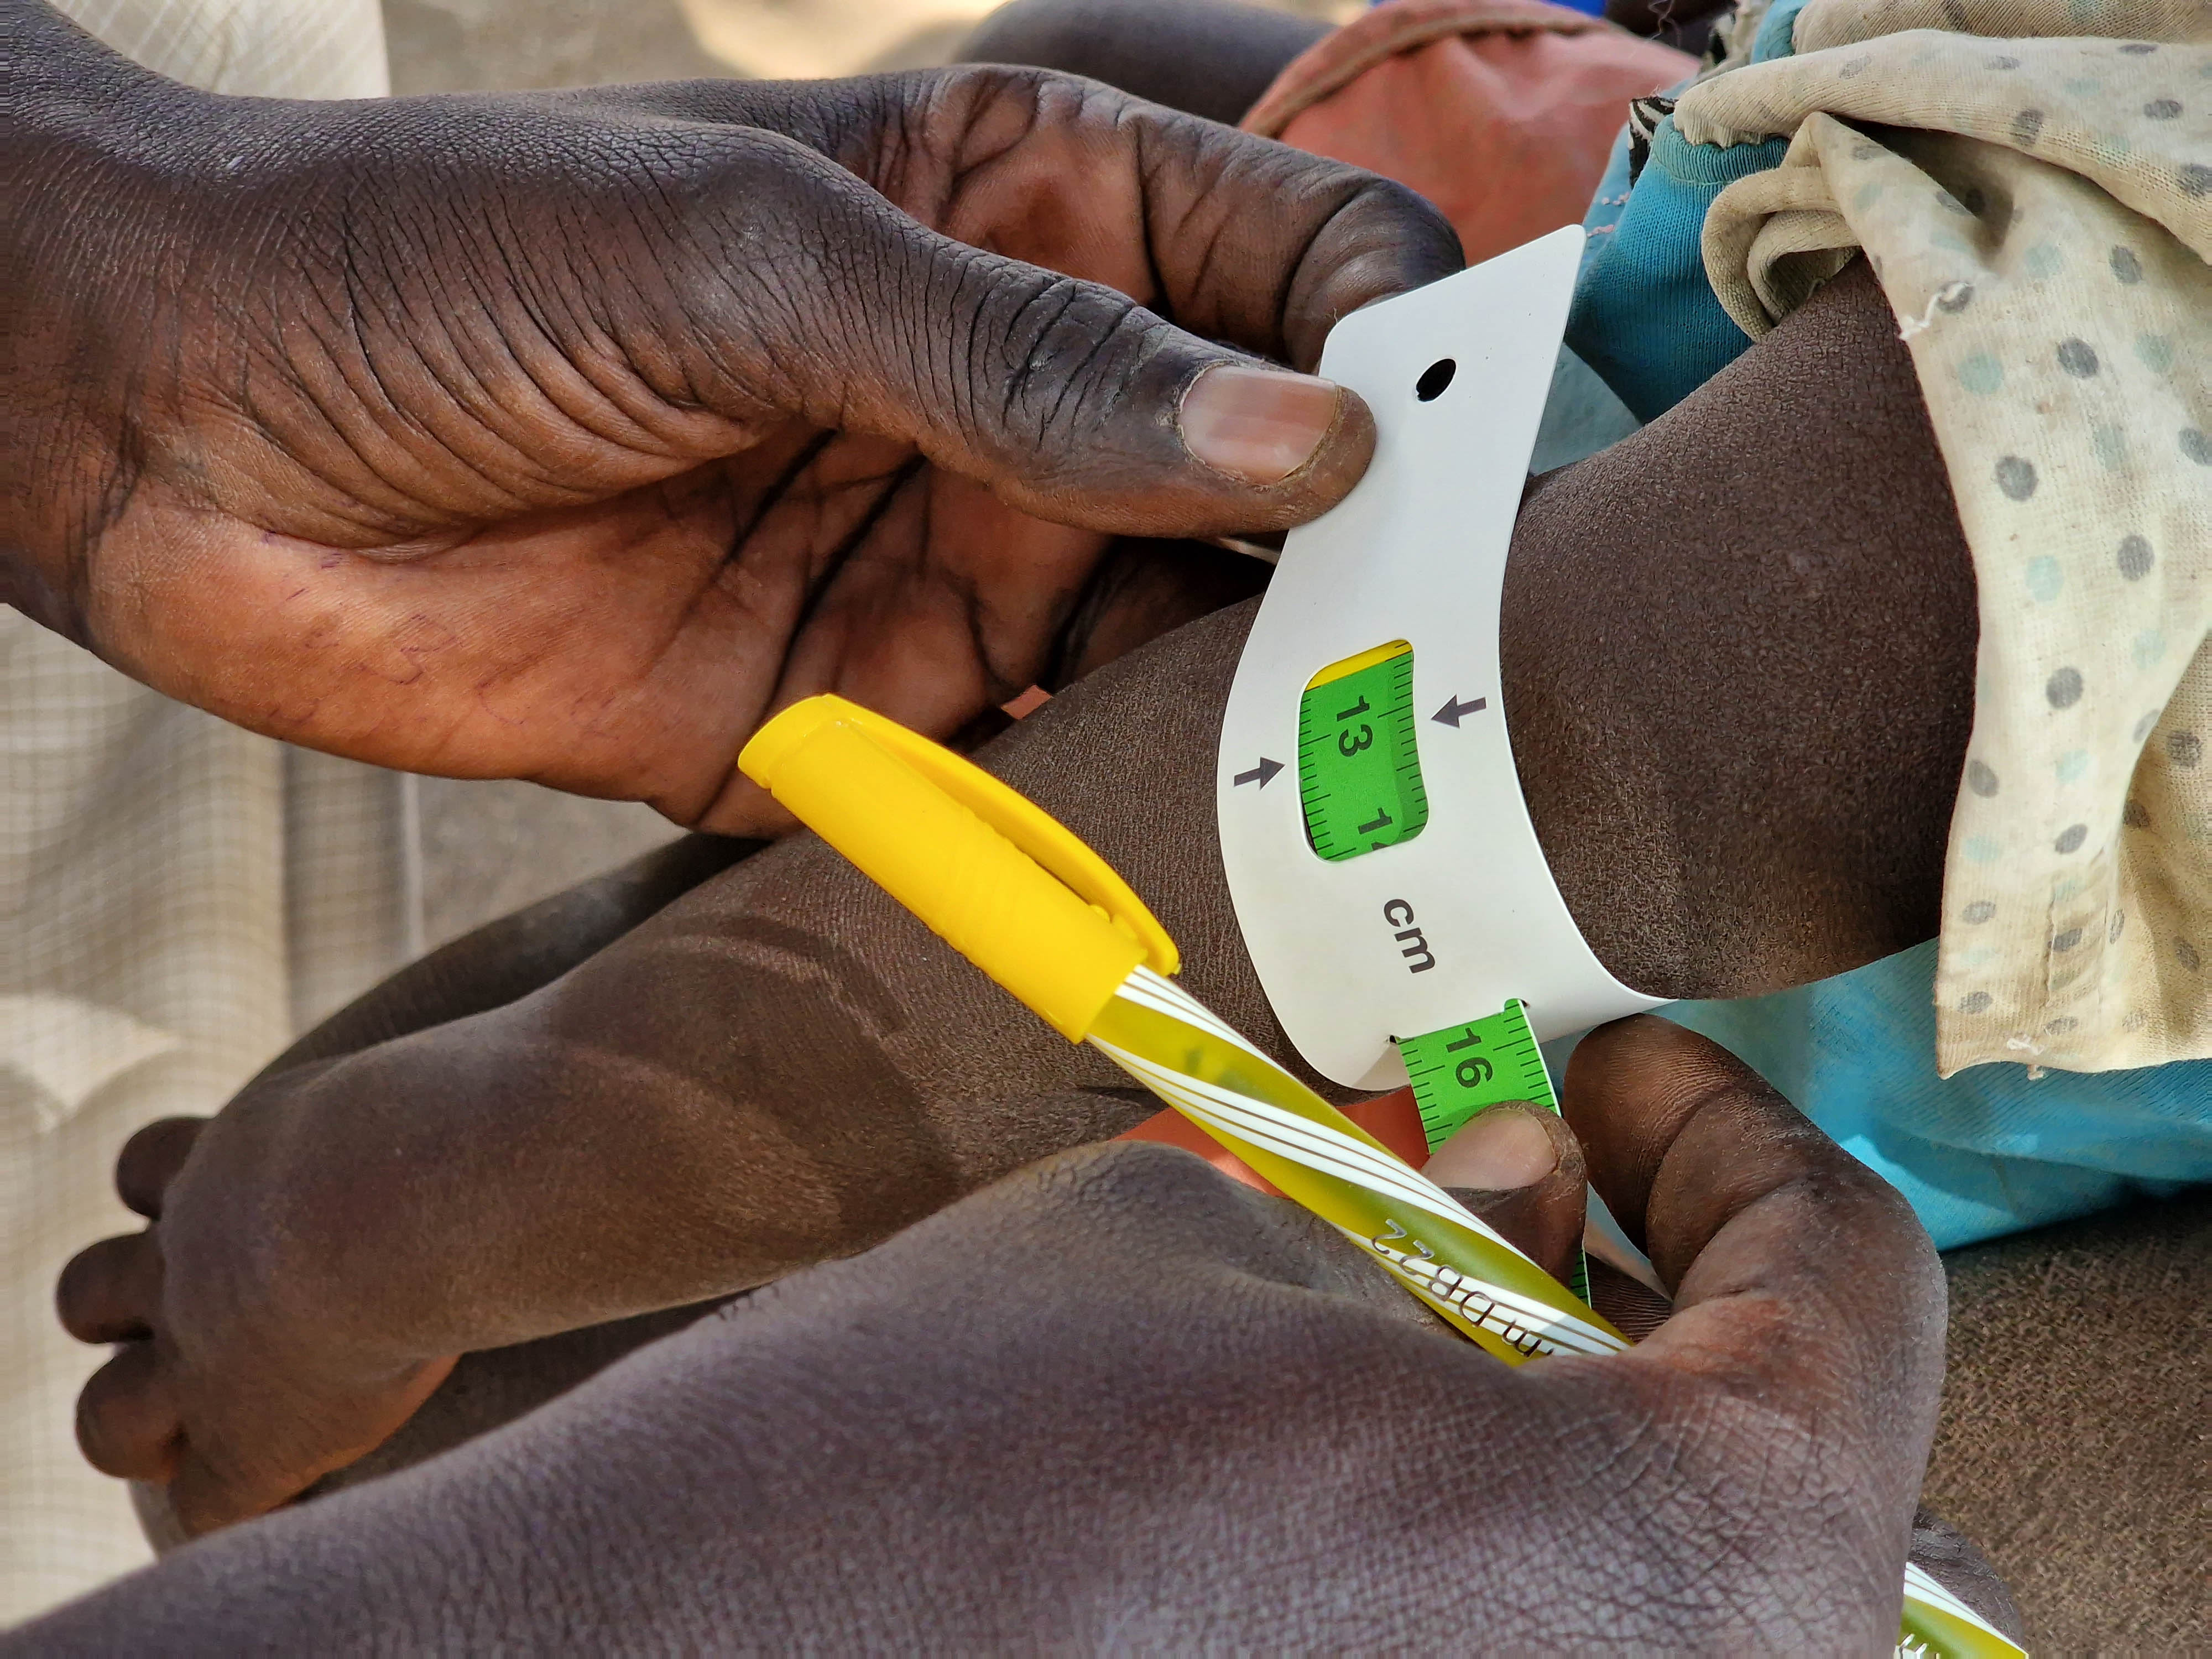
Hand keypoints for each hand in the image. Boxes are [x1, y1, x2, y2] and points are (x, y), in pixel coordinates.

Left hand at [5, 1, 1457, 830]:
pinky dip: (1076, 870)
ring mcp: (938, 581)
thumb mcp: (745, 264)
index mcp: (1019, 222)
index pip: (1295, 278)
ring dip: (1232, 759)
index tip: (1464, 489)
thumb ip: (1028, 361)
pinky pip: (1006, 816)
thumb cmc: (437, 262)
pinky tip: (1159, 918)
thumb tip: (1309, 440)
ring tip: (1330, 842)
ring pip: (1158, 681)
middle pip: (1261, 514)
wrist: (170, 438)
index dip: (1399, 368)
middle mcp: (1013, 415)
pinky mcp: (845, 739)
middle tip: (1453, 719)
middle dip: (1354, 608)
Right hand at [52, 1019, 1986, 1643]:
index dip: (1721, 1134)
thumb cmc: (922, 1451)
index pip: (1838, 1293)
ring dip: (1527, 1407)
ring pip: (1619, 1560)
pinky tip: (1300, 1449)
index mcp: (1671, 1566)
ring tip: (1354, 1297)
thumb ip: (1421, 1208)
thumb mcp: (1204, 1227)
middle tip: (1480, 1167)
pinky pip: (1499, 1636)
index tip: (1601, 1070)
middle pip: (1755, 1456)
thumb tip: (1529, 1179)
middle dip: (1629, 1278)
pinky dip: (1447, 1527)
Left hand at [57, 1114, 460, 1531]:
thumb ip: (424, 1089)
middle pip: (85, 1293)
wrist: (414, 1194)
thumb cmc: (457, 1115)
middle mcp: (190, 1260)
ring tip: (224, 1427)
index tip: (251, 1221)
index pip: (152, 1166)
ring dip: (149, 1428)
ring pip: (103, 1421)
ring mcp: (203, 1358)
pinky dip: (251, 1504)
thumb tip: (534, 1057)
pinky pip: (211, 1508)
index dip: (177, 1191)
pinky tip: (305, 1492)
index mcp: (230, 1160)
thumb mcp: (414, 1077)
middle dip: (131, 1319)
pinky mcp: (248, 1441)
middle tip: (216, 1330)